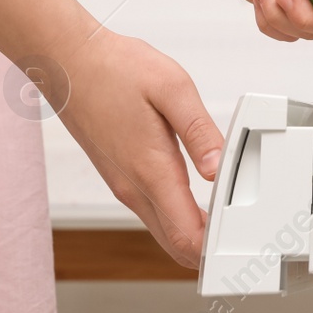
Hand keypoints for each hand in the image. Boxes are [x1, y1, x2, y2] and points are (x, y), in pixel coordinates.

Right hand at [56, 29, 223, 267]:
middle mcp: (134, 186)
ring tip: (228, 223)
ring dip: (194, 236)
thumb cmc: (116, 69)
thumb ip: (200, 131)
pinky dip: (178, 219)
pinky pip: (153, 212)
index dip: (216, 249)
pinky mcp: (120, 175)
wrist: (68, 61)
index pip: (186, 235)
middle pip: (175, 244)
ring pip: (163, 230)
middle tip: (243, 241)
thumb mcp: (172, 88)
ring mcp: (124, 184)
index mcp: (151, 170)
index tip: (242, 242)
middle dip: (209, 251)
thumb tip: (218, 168)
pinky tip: (198, 203)